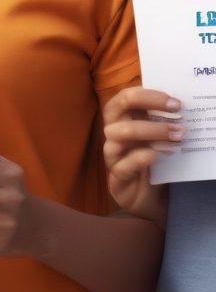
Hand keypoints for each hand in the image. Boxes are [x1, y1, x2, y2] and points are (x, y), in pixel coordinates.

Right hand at [103, 87, 179, 225]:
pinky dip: (143, 157)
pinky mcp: (116, 175)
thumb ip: (162, 121)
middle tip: (179, 113)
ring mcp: (112, 153)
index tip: (176, 103)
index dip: (149, 95)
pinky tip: (162, 155)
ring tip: (178, 137)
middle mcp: (113, 132)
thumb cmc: (153, 161)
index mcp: (122, 120)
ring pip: (120, 133)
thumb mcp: (157, 138)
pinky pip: (124, 164)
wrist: (147, 196)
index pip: (125, 97)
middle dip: (148, 106)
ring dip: (151, 131)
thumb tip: (180, 105)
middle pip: (115, 108)